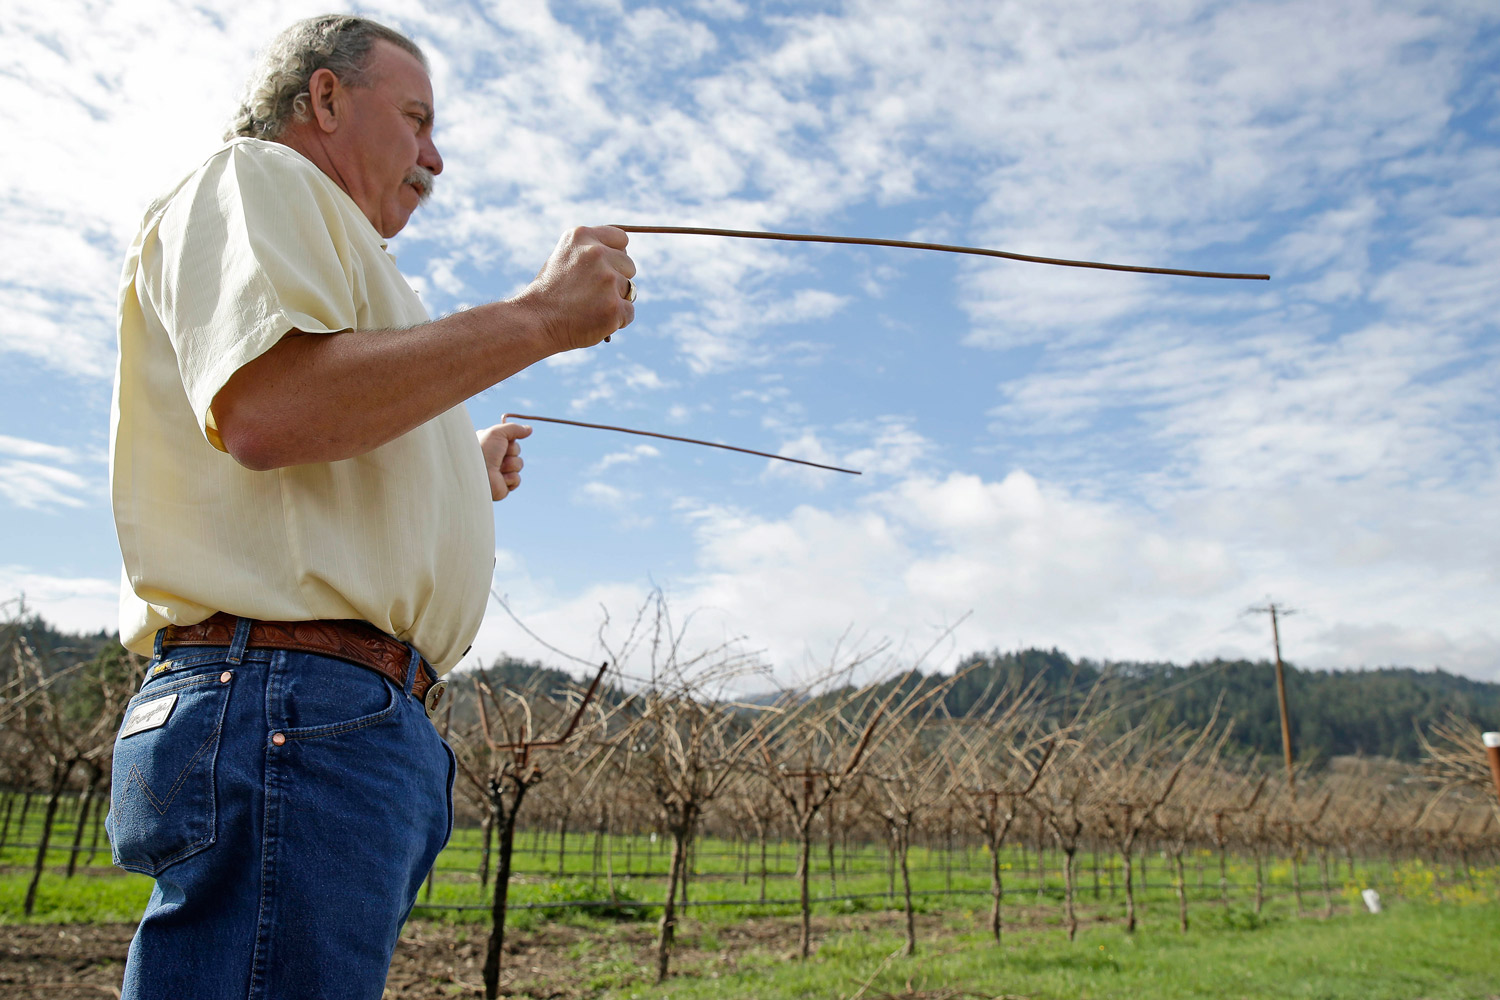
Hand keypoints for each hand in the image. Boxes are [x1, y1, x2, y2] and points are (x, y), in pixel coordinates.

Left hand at [478, 422, 531, 500]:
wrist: (476, 475)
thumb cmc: (483, 451)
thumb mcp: (497, 432)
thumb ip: (514, 428)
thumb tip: (529, 429)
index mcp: (490, 443)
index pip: (509, 438)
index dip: (509, 439)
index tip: (502, 440)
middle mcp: (494, 456)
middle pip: (516, 450)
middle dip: (511, 452)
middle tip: (499, 455)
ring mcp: (499, 471)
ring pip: (518, 464)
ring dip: (510, 464)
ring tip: (497, 468)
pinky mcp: (503, 485)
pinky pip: (517, 479)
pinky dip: (510, 478)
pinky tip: (499, 479)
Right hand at [517, 226, 635, 351]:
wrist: (535, 322)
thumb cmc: (549, 293)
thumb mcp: (564, 258)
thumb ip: (591, 252)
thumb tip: (623, 255)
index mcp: (581, 236)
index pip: (621, 238)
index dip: (616, 255)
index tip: (605, 268)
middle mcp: (596, 253)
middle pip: (629, 265)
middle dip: (618, 279)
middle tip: (592, 293)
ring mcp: (607, 280)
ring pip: (630, 290)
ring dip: (616, 300)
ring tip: (589, 307)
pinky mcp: (614, 307)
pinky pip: (629, 313)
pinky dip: (617, 320)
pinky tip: (595, 320)